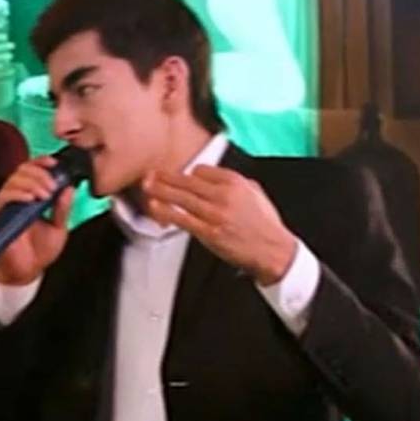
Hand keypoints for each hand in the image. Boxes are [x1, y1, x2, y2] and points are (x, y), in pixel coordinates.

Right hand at [0, 155, 74, 285]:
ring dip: (32, 182)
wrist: (27, 272)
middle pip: (22, 170)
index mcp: (32, 197)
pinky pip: (4, 196)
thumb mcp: (59, 228)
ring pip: (13, 180)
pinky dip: (18, 193)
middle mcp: (17, 198)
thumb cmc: (39, 252)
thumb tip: (69, 189)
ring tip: (44, 195)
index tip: (54, 163)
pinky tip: (30, 199)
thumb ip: (63, 209)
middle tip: (52, 187)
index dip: (41, 162)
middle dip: (40, 174)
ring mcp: (6, 206)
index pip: (32, 170)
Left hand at [143, 166, 298, 284]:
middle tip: (150, 174)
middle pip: (188, 181)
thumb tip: (212, 176)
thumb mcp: (255, 193)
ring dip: (161, 191)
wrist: (273, 250)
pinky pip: (182, 219)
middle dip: (166, 177)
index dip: (187, 174)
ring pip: (182, 198)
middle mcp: (224, 195)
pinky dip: (166, 212)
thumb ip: (234, 182)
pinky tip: (155, 207)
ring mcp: (215, 214)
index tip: (178, 177)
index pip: (203, 170)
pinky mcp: (209, 232)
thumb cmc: (264, 224)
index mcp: (236, 183)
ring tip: (146, 186)